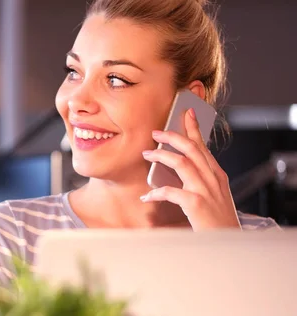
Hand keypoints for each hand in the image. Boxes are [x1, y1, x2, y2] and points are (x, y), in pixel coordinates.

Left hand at [140, 108, 240, 230]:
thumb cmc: (217, 221)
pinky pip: (171, 192)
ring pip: (182, 163)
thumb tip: (177, 167)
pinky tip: (147, 196)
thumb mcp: (213, 195)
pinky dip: (156, 192)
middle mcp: (212, 179)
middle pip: (192, 149)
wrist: (227, 242)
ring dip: (161, 156)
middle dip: (173, 136)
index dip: (194, 128)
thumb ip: (199, 180)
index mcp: (217, 175)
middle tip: (156, 132)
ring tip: (147, 154)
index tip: (187, 113)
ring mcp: (204, 191)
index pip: (203, 146)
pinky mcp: (195, 204)